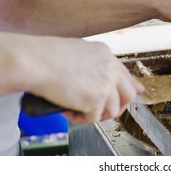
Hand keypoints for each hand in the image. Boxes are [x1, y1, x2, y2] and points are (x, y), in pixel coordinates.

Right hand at [22, 36, 143, 122]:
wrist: (35, 61)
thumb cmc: (45, 56)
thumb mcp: (77, 52)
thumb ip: (92, 63)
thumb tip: (97, 78)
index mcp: (105, 54)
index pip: (125, 74)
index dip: (130, 86)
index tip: (136, 91)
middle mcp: (110, 68)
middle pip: (129, 94)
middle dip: (119, 106)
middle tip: (103, 110)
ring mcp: (105, 84)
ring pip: (113, 110)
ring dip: (97, 114)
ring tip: (78, 110)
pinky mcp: (96, 100)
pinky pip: (94, 118)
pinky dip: (80, 119)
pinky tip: (67, 111)